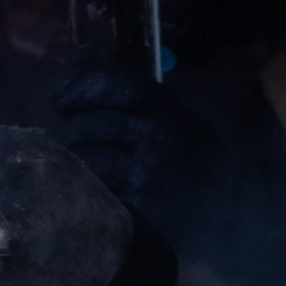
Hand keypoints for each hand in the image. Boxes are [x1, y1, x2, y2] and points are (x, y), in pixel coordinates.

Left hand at [51, 61, 207, 202]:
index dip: (77, 82)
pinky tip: (81, 181)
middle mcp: (152, 131)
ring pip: (85, 155)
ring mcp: (144, 168)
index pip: (111, 82)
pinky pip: (94, 184)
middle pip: (88, 121)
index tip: (59, 91)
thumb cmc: (194, 157)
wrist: (226, 205)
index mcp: (162, 104)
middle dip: (67, 127)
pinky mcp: (136, 200)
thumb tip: (81, 80)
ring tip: (68, 160)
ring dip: (69, 157)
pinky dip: (81, 181)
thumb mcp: (174, 116)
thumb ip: (135, 101)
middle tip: (61, 135)